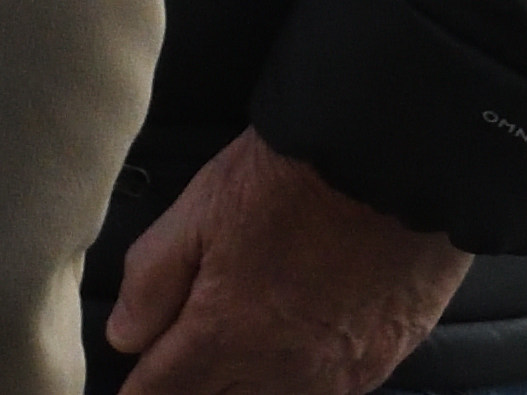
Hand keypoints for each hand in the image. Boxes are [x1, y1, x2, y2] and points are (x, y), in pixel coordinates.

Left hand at [105, 129, 468, 394]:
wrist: (400, 156)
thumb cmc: (302, 171)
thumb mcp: (203, 206)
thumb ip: (153, 276)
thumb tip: (126, 334)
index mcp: (224, 336)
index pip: (162, 394)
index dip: (142, 386)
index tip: (139, 377)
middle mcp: (280, 371)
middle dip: (196, 384)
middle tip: (190, 354)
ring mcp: (337, 373)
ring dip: (250, 382)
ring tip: (249, 338)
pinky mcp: (382, 359)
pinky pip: (328, 390)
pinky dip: (306, 375)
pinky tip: (304, 339)